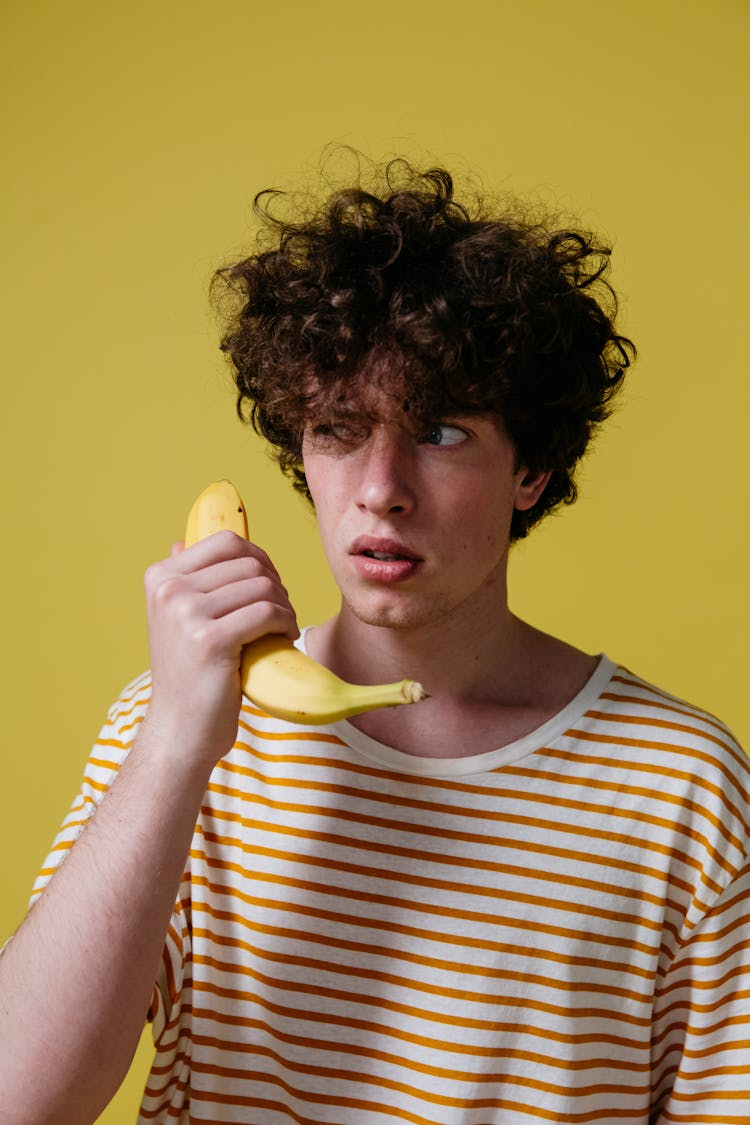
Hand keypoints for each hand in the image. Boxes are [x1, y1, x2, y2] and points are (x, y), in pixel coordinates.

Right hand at [141, 530, 298, 767]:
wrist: (179, 729)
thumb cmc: (188, 674)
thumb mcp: (175, 619)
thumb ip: (184, 580)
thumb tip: (184, 539)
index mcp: (160, 577)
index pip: (226, 541)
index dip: (259, 558)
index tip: (268, 585)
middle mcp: (169, 589)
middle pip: (250, 563)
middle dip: (276, 586)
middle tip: (279, 614)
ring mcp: (186, 613)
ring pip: (263, 587)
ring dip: (285, 606)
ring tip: (281, 628)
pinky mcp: (209, 640)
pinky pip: (267, 613)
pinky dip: (286, 623)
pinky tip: (284, 638)